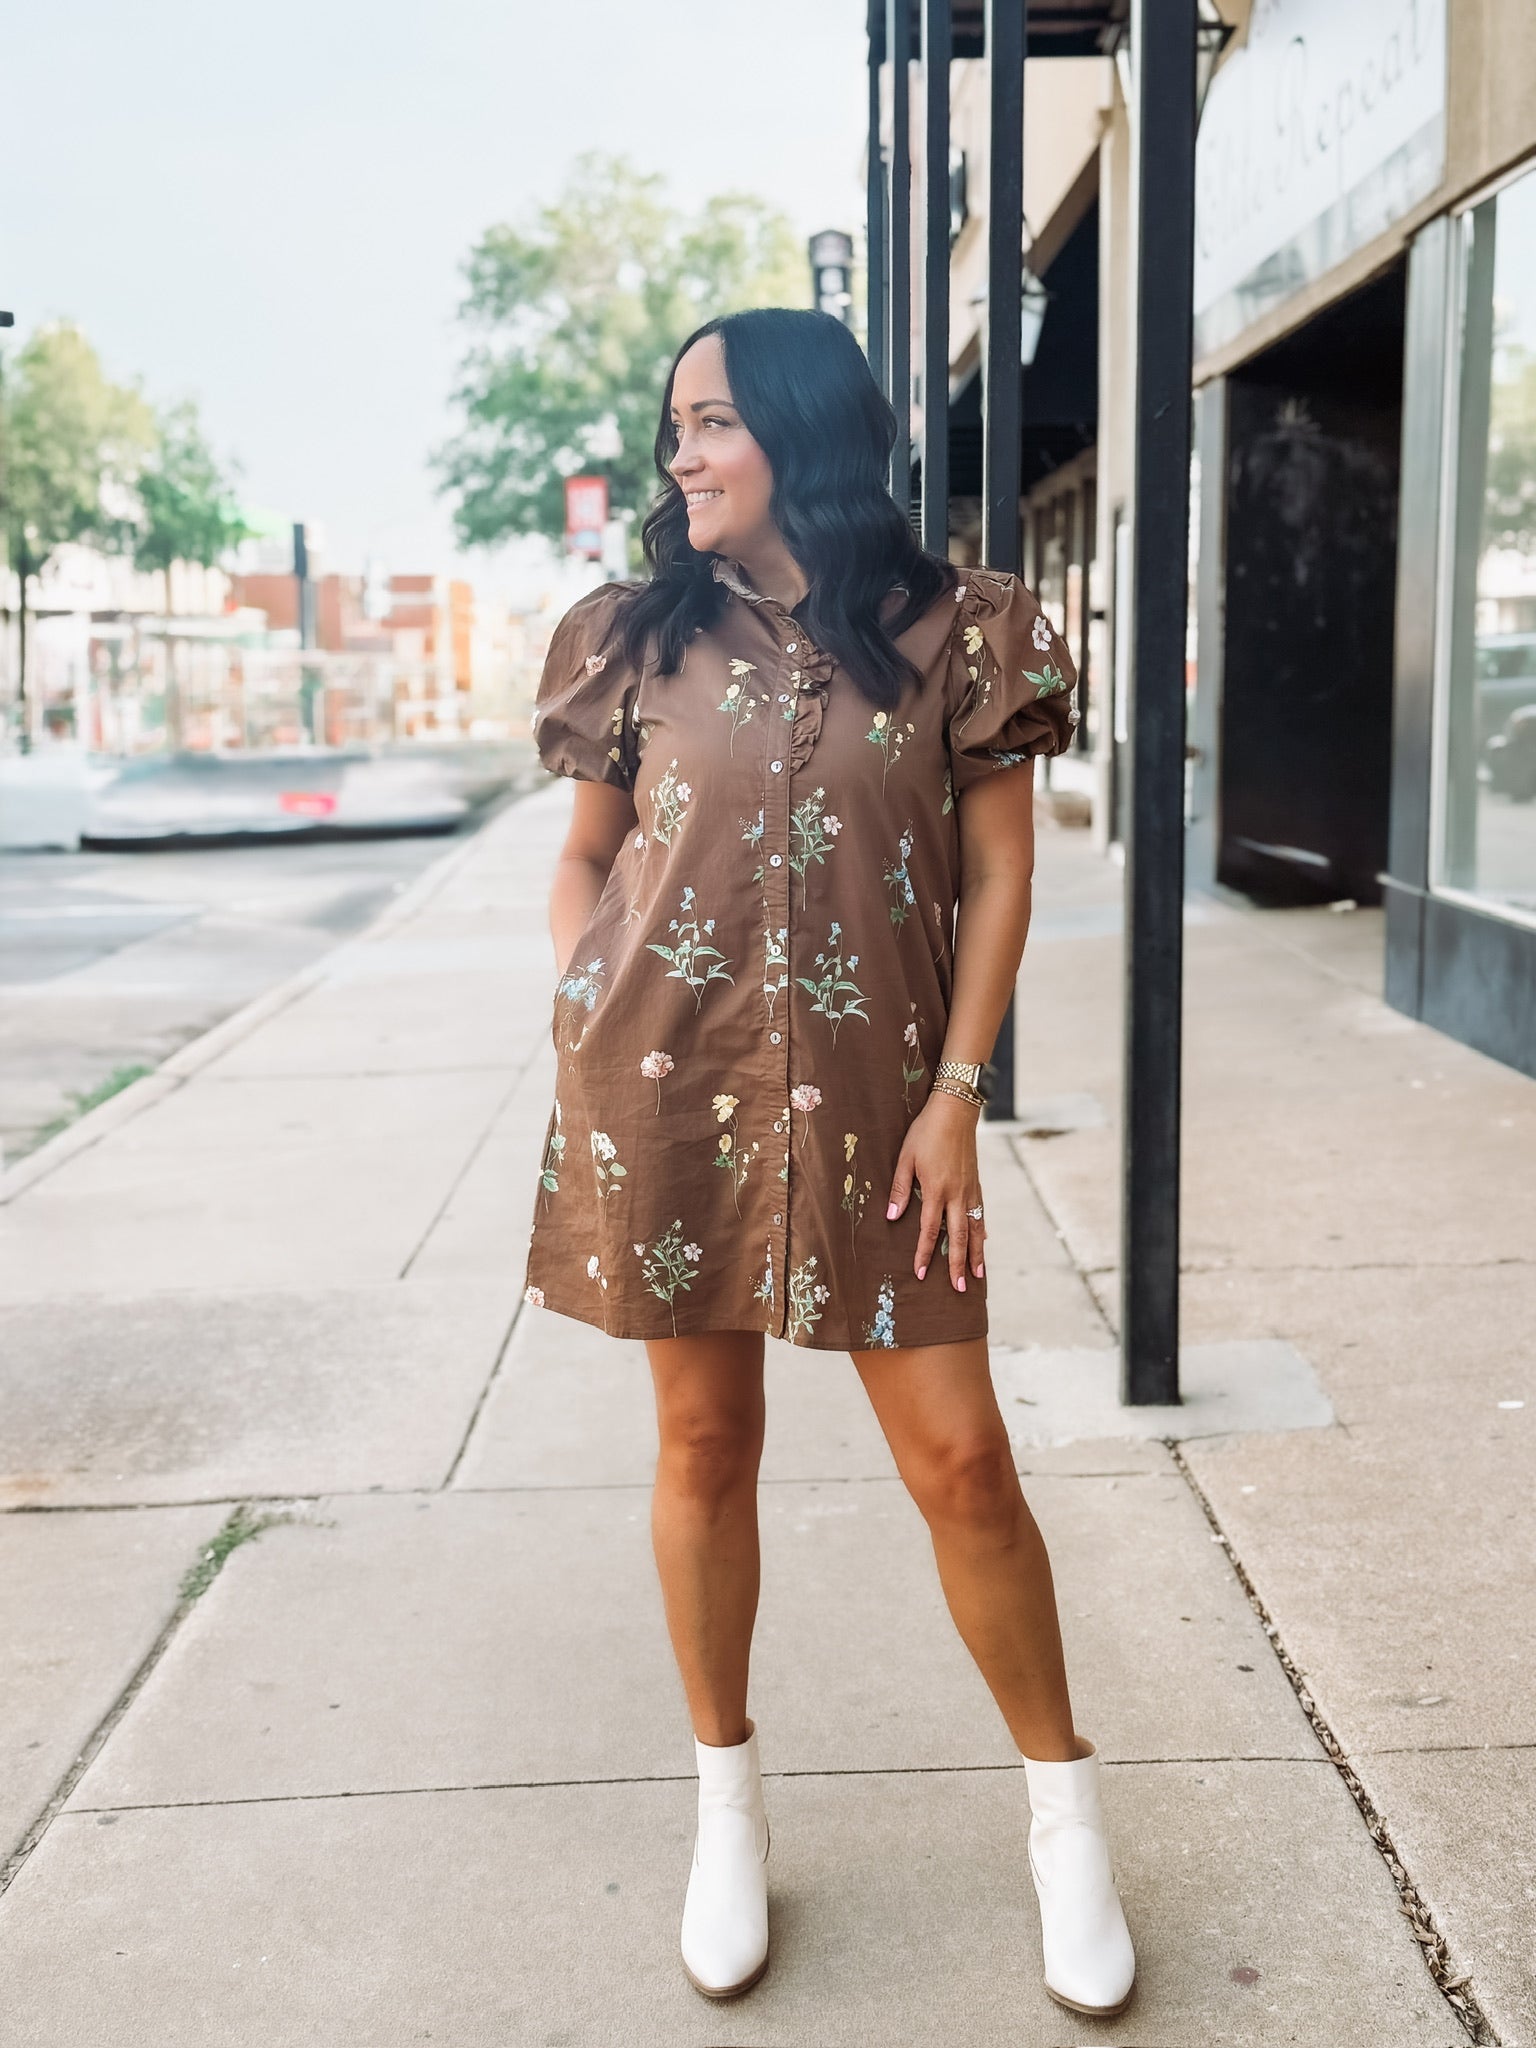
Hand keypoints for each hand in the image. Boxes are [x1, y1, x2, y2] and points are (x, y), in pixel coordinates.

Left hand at [885, 1093, 985, 1289]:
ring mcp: (970, 1190)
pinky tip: (984, 1240)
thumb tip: (893, 1217)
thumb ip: (900, 1189)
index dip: (925, 1254)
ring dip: (977, 1253)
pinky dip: (983, 1230)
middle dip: (959, 1264)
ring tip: (979, 1275)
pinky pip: (981, 1213)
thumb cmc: (926, 1132)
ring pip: (976, 1228)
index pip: (931, 1230)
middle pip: (959, 1237)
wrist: (955, 1111)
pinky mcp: (977, 1183)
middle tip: (960, 1288)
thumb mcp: (906, 1158)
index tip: (920, 1273)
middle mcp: (957, 1194)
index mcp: (937, 1190)